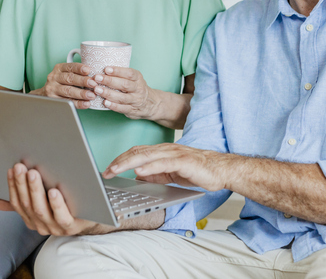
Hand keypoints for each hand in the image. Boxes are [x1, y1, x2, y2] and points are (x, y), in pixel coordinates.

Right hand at [0, 163, 102, 235]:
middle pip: (27, 204)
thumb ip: (23, 201)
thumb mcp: (42, 203)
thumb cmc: (66, 206)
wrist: (91, 219)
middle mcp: (41, 225)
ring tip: (34, 173)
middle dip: (22, 184)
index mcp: (31, 219)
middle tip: (21, 166)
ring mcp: (55, 227)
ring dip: (35, 190)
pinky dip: (56, 204)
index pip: (17, 203)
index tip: (12, 169)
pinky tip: (54, 191)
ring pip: (41, 210)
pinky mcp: (71, 226)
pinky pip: (61, 217)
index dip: (13, 186)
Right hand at [30, 63, 97, 109]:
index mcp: (59, 68)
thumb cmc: (61, 82)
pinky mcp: (53, 100)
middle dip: (82, 81)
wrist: (45, 94)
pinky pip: (68, 101)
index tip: (88, 70)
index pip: (70, 66)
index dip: (79, 68)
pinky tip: (86, 104)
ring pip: (68, 90)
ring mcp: (52, 89)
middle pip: (69, 78)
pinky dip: (78, 103)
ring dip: (81, 93)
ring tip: (92, 95)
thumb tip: (96, 75)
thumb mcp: (65, 74)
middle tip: (93, 84)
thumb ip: (77, 73)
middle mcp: (54, 77)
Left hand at [93, 67, 158, 118]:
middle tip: (97, 78)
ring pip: (122, 97)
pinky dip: (113, 106)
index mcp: (138, 78)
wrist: (152, 104)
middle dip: (109, 81)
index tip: (106, 69)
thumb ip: (122, 75)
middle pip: (124, 84)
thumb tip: (103, 69)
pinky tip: (105, 102)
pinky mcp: (132, 110)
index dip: (118, 71)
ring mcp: (135, 100)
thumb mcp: (135, 79)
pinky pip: (123, 108)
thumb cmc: (137, 88)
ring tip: (97, 90)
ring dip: (108, 93)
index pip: (129, 73)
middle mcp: (138, 89)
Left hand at [103, 143, 229, 191]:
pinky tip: (138, 171)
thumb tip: (137, 177)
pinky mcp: (183, 161)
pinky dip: (149, 167)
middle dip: (119, 161)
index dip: (120, 159)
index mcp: (162, 151)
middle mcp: (166, 149)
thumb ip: (155, 173)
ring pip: (147, 156)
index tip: (107, 169)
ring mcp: (174, 153)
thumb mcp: (171, 174)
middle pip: (137, 152)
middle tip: (105, 171)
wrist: (220, 170)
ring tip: (115, 170)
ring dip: (128, 163)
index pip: (136, 152)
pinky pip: (163, 163)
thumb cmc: (197, 170)